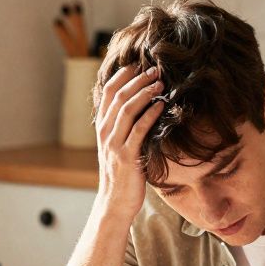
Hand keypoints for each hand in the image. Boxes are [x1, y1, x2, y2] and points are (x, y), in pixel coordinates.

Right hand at [93, 64, 164, 222]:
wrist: (115, 202)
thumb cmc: (122, 173)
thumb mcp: (118, 145)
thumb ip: (124, 126)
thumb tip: (140, 104)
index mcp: (103, 126)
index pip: (109, 91)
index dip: (123, 74)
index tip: (140, 63)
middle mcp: (105, 132)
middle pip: (118, 96)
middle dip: (137, 79)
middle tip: (156, 69)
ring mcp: (115, 144)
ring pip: (126, 109)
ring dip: (144, 93)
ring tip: (160, 82)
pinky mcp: (127, 157)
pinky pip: (138, 130)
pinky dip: (150, 115)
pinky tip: (161, 105)